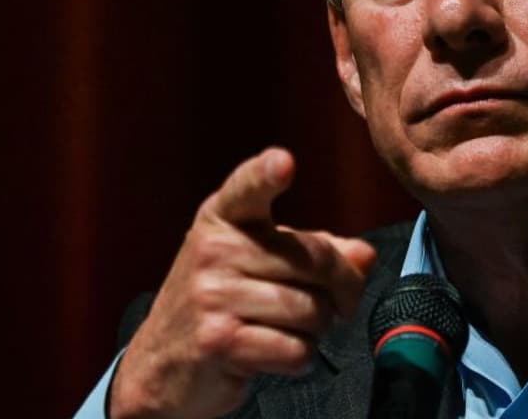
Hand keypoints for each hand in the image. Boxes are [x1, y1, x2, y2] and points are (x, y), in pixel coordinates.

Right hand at [108, 148, 377, 418]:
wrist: (162, 364)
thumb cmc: (221, 303)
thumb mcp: (259, 262)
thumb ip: (314, 251)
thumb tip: (365, 255)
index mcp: (222, 219)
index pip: (246, 189)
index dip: (265, 175)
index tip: (283, 162)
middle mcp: (213, 250)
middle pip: (315, 261)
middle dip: (342, 290)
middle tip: (339, 304)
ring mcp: (212, 296)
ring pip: (311, 310)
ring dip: (318, 329)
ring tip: (293, 329)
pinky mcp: (219, 341)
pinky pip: (296, 349)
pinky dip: (299, 358)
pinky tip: (275, 352)